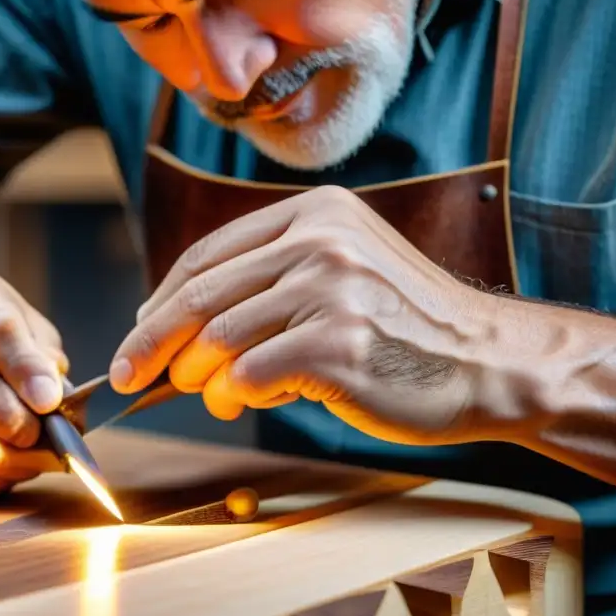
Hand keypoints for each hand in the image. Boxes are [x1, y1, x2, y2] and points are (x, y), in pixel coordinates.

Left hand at [111, 186, 502, 445]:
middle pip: (200, 295)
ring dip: (196, 377)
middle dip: (151, 341)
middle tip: (128, 374)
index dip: (160, 299)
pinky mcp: (336, 344)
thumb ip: (271, 285)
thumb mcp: (344, 273)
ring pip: (218, 339)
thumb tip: (182, 333)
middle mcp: (319, 241)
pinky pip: (248, 375)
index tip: (137, 332)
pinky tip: (242, 402)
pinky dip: (231, 396)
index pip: (207, 255)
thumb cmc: (408, 329)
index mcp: (315, 213)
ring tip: (207, 395)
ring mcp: (329, 290)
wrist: (488, 363)